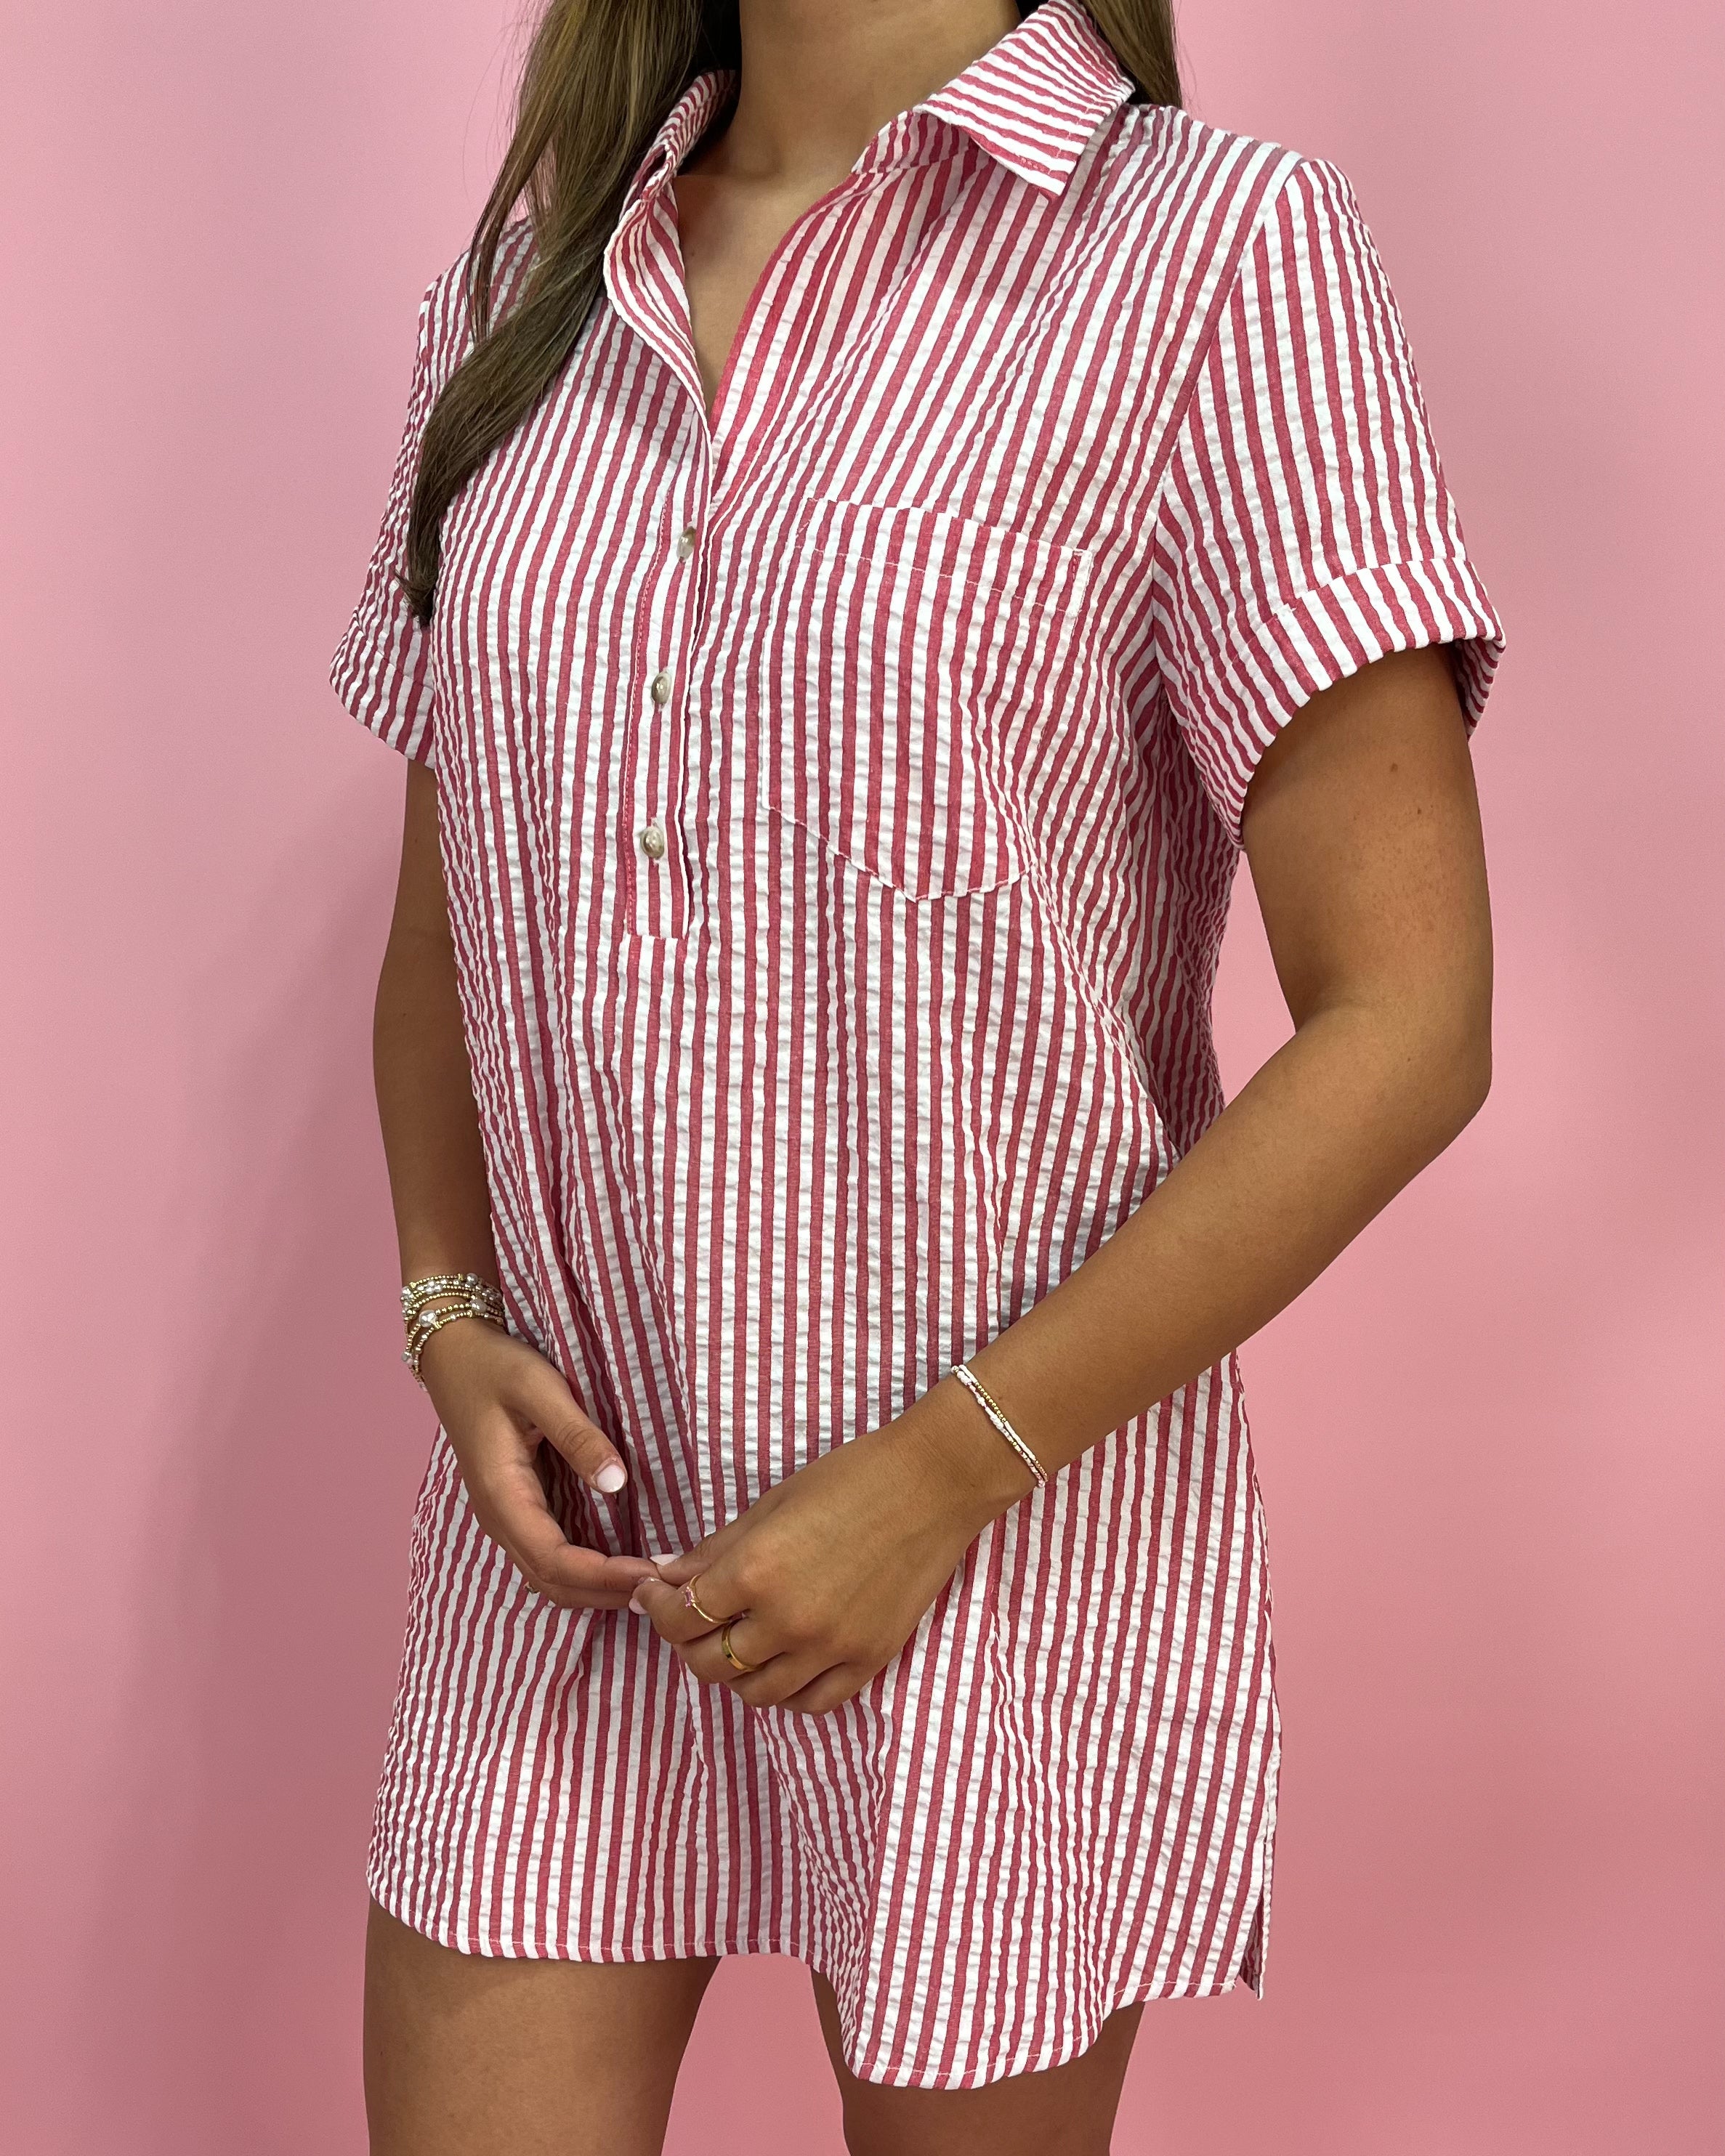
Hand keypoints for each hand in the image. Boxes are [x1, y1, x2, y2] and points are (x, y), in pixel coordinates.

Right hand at [419, 1318, 657, 1610]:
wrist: (453, 1355)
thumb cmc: (495, 1366)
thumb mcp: (539, 1388)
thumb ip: (577, 1435)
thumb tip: (616, 1483)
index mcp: (501, 1492)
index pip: (552, 1559)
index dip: (602, 1576)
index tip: (650, 1574)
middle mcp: (498, 1516)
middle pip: (551, 1581)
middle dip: (605, 1593)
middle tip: (662, 1588)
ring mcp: (503, 1515)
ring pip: (547, 1576)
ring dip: (594, 1589)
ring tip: (647, 1582)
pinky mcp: (514, 1507)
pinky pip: (546, 1556)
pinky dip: (583, 1571)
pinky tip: (618, 1562)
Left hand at [629, 1379, 1031, 1713]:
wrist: (934, 1484)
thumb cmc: (850, 1478)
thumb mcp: (771, 1504)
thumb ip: (714, 1550)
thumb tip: (665, 1576)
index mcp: (756, 1571)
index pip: (679, 1616)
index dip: (655, 1607)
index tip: (654, 1593)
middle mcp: (787, 1620)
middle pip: (709, 1662)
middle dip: (688, 1641)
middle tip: (693, 1616)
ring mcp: (830, 1647)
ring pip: (755, 1692)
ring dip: (734, 1670)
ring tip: (738, 1638)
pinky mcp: (868, 1661)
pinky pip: (811, 1703)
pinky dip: (787, 1691)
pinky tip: (782, 1663)